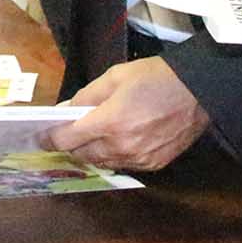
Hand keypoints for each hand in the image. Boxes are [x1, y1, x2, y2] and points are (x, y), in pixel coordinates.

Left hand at [46, 57, 208, 170]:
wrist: (199, 91)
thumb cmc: (154, 77)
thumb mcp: (115, 77)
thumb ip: (86, 96)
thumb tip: (63, 111)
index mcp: (109, 122)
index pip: (66, 140)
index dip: (50, 137)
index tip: (42, 135)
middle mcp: (121, 146)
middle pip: (81, 156)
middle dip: (72, 144)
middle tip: (71, 132)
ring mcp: (139, 159)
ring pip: (102, 163)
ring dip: (93, 152)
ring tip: (95, 136)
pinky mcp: (154, 165)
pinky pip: (124, 165)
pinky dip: (115, 156)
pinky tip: (119, 141)